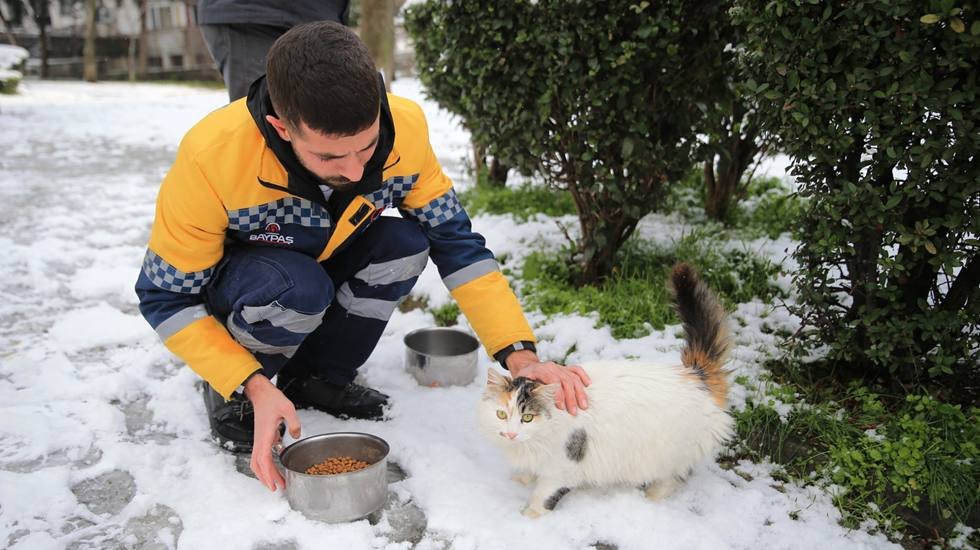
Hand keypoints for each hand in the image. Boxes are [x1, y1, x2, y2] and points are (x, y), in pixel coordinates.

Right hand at [243, 374, 301, 490]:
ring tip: (277, 481)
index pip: (264, 460)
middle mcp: (259, 440)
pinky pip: (262, 455)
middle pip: (259, 465)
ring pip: (258, 462)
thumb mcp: (287, 408)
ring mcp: (259, 439)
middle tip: (279, 488)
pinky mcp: (262, 437)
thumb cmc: (271, 399)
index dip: (268, 474)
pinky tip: (277, 465)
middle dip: (267, 478)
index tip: (274, 485)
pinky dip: (267, 464)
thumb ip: (293, 423)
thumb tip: (295, 436)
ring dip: (266, 473)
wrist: (261, 392)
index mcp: (264, 436)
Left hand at [506, 350, 590, 414]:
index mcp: (542, 370)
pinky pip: (577, 369)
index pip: (554, 381)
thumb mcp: (522, 383)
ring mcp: (560, 367)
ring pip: (573, 378)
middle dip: (571, 398)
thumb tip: (531, 407)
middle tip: (573, 412)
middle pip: (566, 381)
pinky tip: (587, 385)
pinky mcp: (565, 368)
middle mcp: (553, 367)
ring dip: (579, 392)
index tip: (561, 407)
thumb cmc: (524, 377)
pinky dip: (583, 376)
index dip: (558, 394)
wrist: (527, 365)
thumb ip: (528, 392)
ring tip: (583, 406)